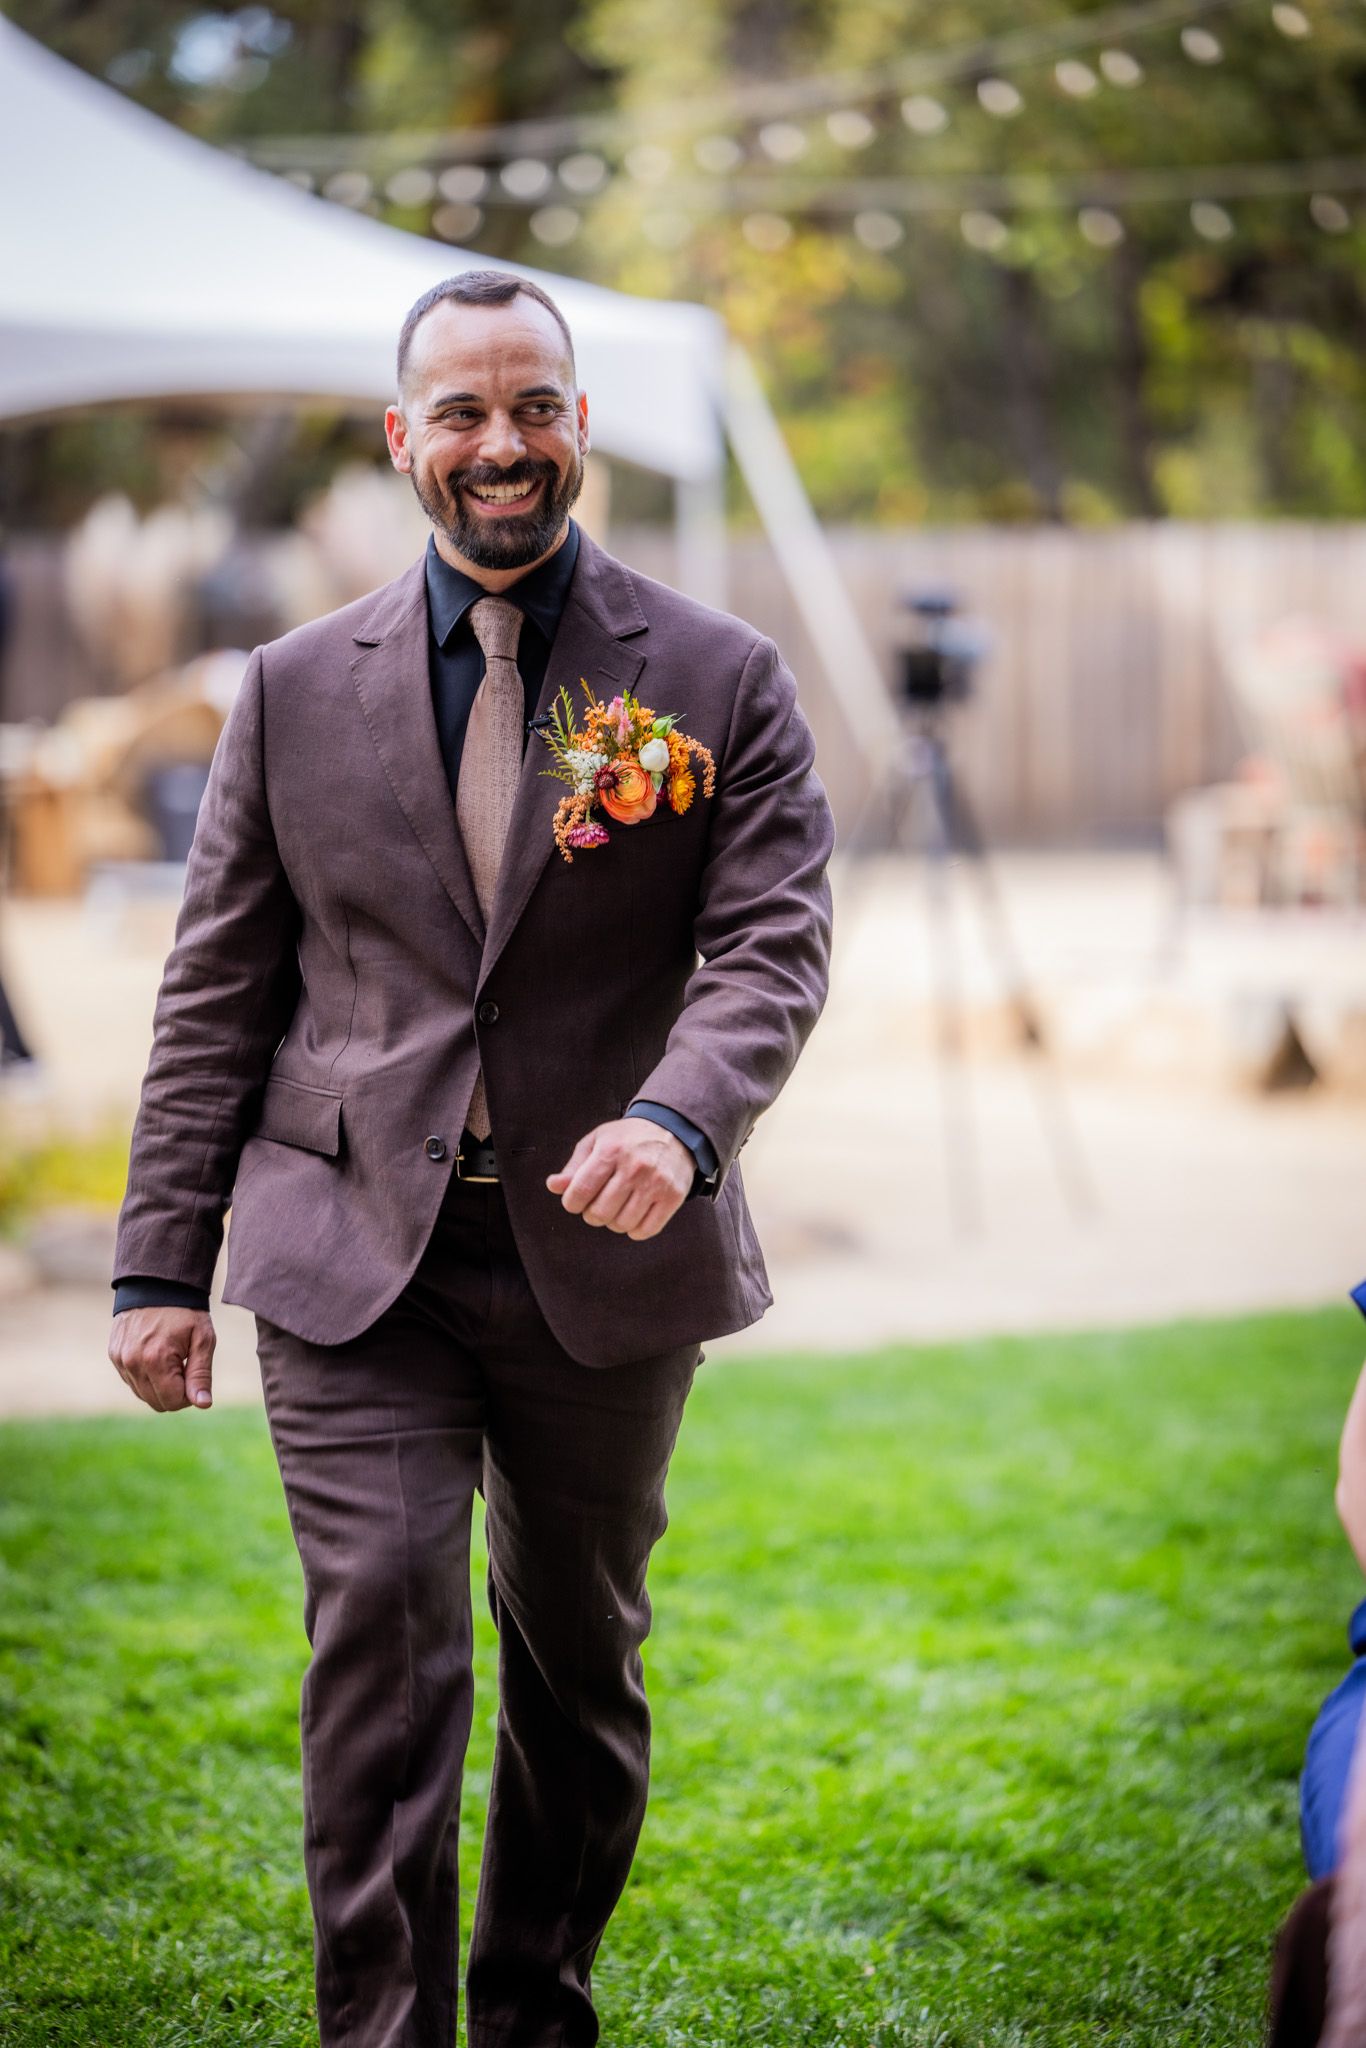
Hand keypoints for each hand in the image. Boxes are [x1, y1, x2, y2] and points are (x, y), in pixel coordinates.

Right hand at [108, 1306, 215, 1412]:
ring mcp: (120, 1360)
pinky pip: (132, 1381)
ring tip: (171, 1358)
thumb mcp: (203, 1338)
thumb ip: (201, 1374)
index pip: (174, 1401)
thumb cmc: (185, 1312)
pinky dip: (146, 1376)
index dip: (190, 1394)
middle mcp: (132, 1363)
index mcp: (156, 1360)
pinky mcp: (114, 1356)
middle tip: (185, 1365)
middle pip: (157, 1403)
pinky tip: (156, 1355)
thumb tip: (203, 1404)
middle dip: (175, 1392)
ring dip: (160, 1385)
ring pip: (143, 1395)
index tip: (195, 1371)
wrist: (156, 1284)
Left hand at [547, 1117, 694, 1240]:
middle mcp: (634, 1167)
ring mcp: (656, 1183)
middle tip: (598, 1204)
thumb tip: (554, 1186)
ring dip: (614, 1222)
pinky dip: (635, 1230)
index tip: (576, 1200)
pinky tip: (634, 1215)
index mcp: (611, 1151)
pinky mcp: (673, 1196)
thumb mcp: (597, 1141)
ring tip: (617, 1207)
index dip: (572, 1203)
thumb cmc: (629, 1139)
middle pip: (600, 1213)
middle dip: (592, 1214)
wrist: (674, 1130)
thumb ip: (574, 1166)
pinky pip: (646, 1230)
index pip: (580, 1192)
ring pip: (622, 1224)